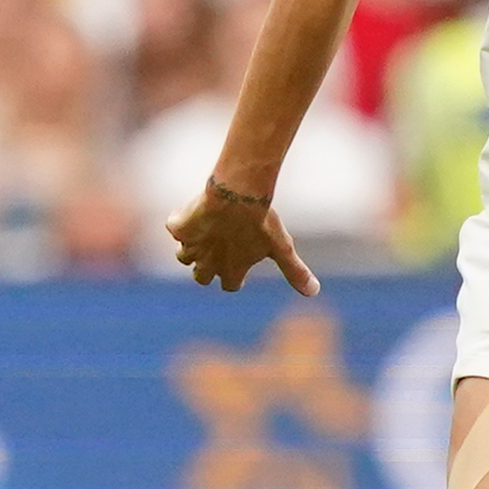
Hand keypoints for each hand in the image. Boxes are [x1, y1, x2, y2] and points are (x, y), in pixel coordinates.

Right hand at [165, 179, 319, 295]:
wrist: (237, 196)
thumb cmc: (262, 222)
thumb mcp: (282, 248)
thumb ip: (294, 272)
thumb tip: (314, 292)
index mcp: (232, 270)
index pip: (230, 285)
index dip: (234, 276)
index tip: (240, 263)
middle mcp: (208, 263)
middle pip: (200, 277)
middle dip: (206, 267)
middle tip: (218, 247)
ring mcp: (191, 246)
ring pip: (183, 255)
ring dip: (192, 246)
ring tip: (207, 229)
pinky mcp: (179, 228)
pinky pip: (174, 227)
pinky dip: (181, 221)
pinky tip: (195, 210)